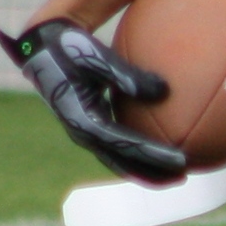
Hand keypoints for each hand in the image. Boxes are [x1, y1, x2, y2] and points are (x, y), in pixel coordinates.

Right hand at [0, 19, 187, 181]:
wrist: (42, 48)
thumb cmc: (71, 48)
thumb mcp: (96, 57)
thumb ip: (128, 75)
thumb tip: (165, 91)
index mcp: (82, 119)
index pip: (124, 144)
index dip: (153, 154)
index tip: (181, 160)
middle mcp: (82, 132)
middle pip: (121, 162)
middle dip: (152, 173)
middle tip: (183, 177)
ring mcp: (85, 131)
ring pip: (118, 159)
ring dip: (146, 168)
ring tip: (176, 174)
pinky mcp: (90, 126)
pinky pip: (116, 146)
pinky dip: (137, 154)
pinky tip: (161, 149)